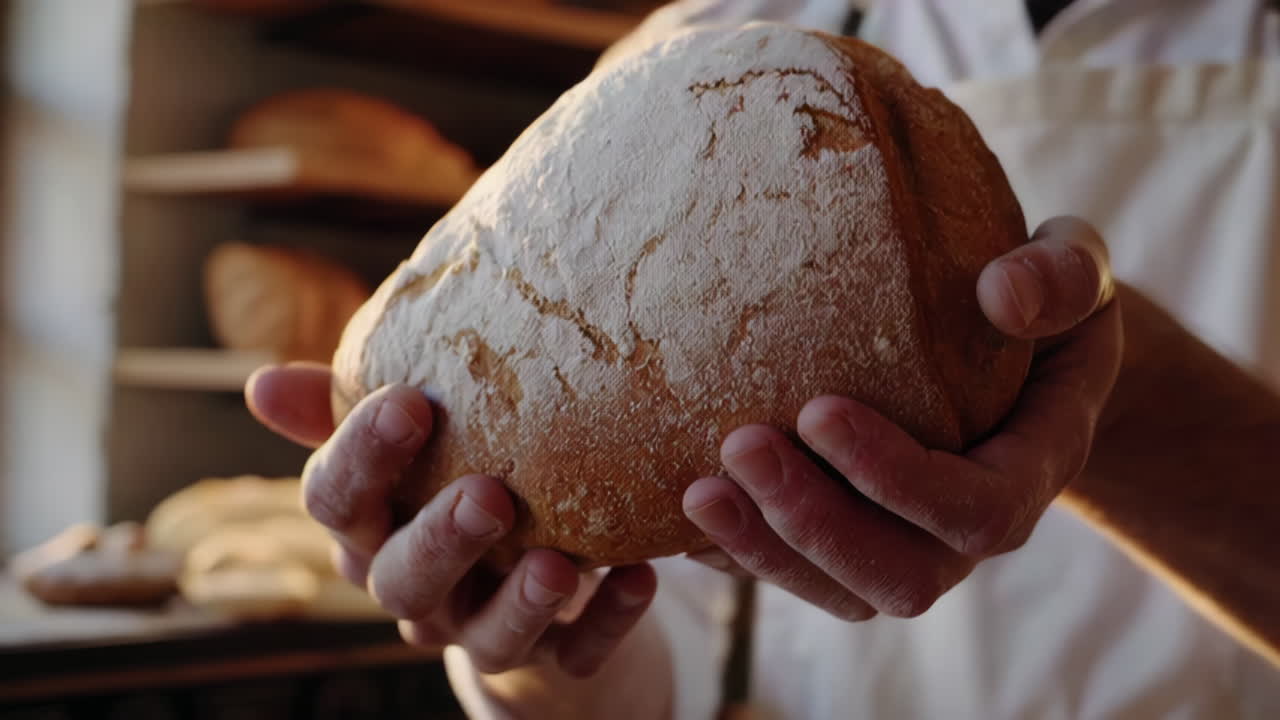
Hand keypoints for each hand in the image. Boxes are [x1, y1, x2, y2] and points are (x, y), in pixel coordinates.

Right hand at [246, 366, 656, 675]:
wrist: (528, 594)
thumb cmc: (453, 492)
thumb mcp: (410, 453)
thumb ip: (346, 414)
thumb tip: (258, 385)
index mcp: (372, 530)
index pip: (336, 504)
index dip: (361, 458)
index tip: (407, 401)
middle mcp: (417, 591)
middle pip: (403, 582)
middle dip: (442, 541)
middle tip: (490, 495)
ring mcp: (482, 631)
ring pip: (486, 638)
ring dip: (522, 604)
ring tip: (561, 564)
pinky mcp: (551, 662)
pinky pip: (575, 656)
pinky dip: (607, 624)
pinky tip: (641, 580)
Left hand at [682, 216, 1122, 619]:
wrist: (1019, 352)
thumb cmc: (1042, 303)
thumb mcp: (1078, 269)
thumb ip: (1064, 274)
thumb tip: (1004, 292)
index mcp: (1027, 473)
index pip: (973, 511)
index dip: (895, 477)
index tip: (819, 409)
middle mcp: (966, 531)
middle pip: (898, 577)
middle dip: (813, 523)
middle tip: (738, 446)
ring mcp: (908, 545)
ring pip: (840, 591)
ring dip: (764, 550)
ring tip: (694, 490)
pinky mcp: (853, 540)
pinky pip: (797, 572)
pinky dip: (738, 554)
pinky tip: (675, 512)